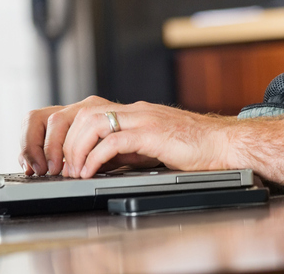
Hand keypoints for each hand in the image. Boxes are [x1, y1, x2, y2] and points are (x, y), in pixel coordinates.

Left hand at [20, 97, 233, 177]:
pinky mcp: (152, 133)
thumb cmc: (193, 148)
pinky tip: (90, 172)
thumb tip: (97, 162)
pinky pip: (113, 140)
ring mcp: (143, 119)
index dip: (66, 133)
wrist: (224, 144)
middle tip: (61, 167)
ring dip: (76, 148)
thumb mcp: (150, 146)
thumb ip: (125, 148)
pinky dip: (95, 157)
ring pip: (92, 121)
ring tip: (74, 171)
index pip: (86, 111)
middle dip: (64, 142)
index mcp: (133, 112)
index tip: (59, 158)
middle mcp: (135, 110)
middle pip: (82, 113)